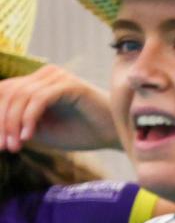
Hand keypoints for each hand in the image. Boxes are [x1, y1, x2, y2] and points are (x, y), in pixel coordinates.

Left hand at [0, 64, 117, 152]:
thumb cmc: (81, 133)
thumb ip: (19, 127)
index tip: (0, 145)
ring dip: (13, 123)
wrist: (114, 136)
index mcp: (36, 82)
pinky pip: (39, 99)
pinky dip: (30, 118)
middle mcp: (44, 75)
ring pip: (21, 96)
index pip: (4, 93)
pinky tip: (29, 136)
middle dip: (2, 122)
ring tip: (16, 145)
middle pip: (8, 93)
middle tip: (5, 147)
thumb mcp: (42, 131)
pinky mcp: (69, 84)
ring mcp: (57, 77)